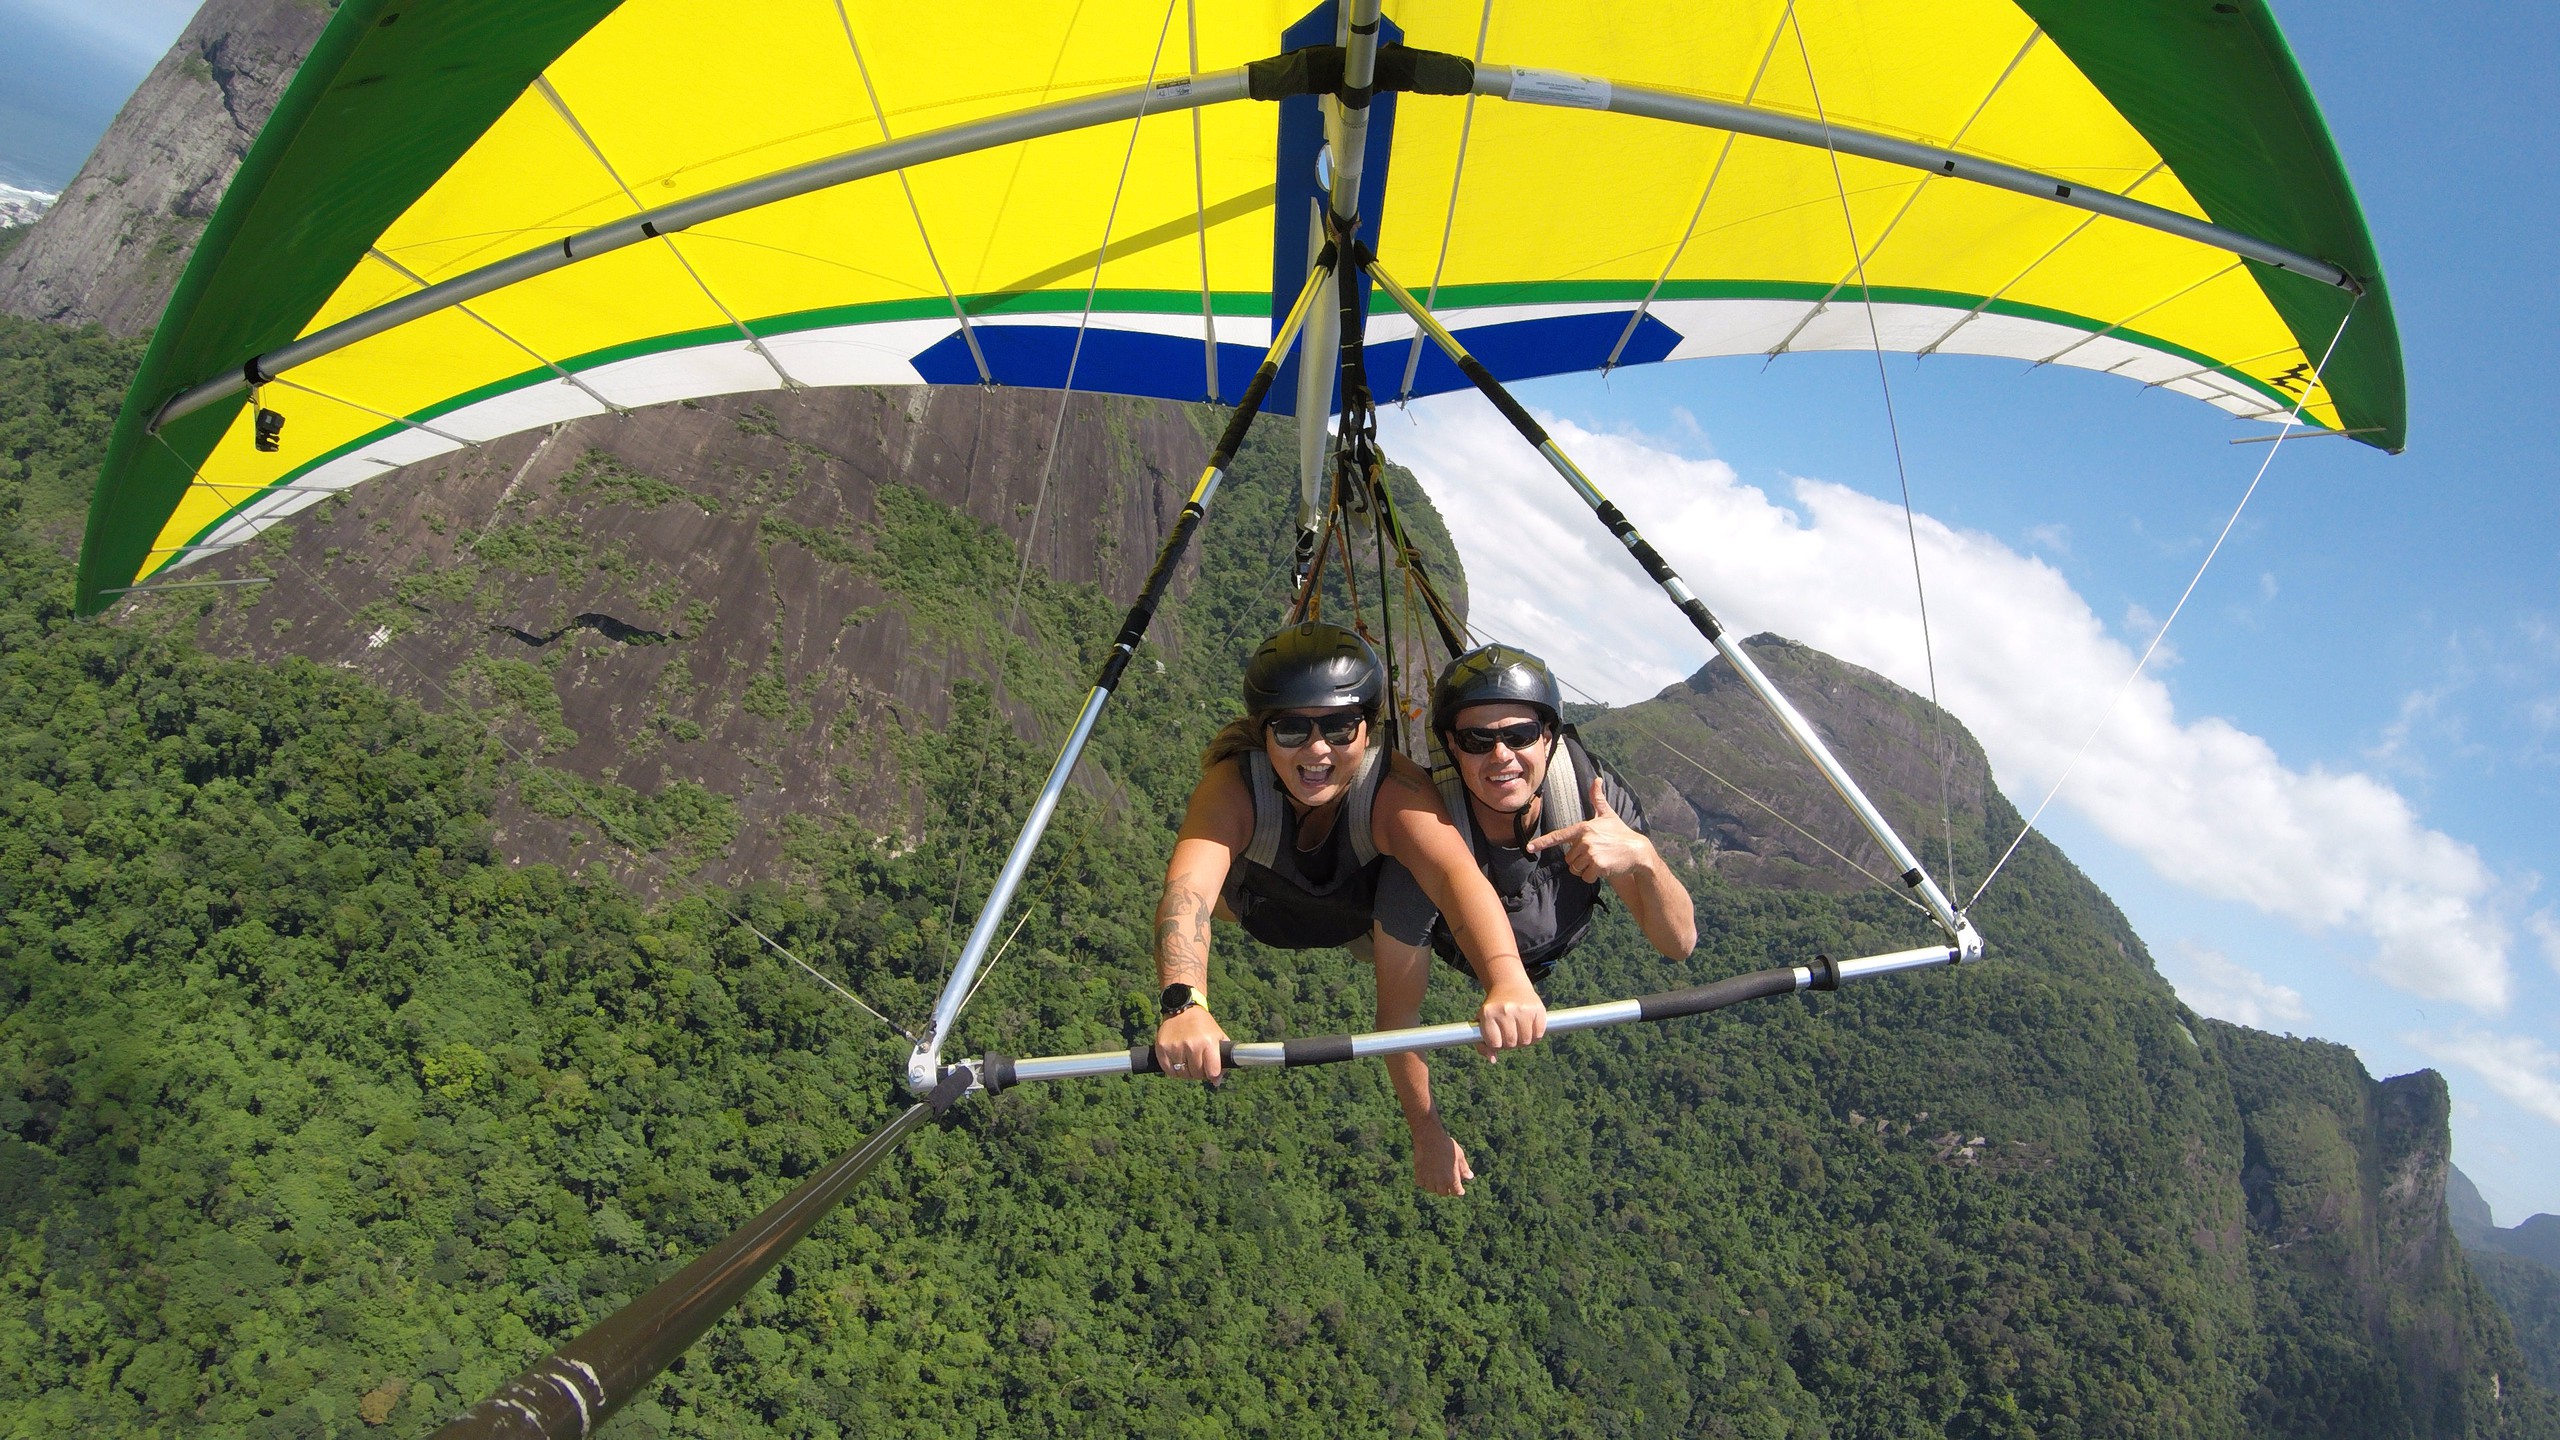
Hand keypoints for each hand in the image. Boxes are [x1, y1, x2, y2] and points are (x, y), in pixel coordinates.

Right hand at [1153, 1004, 1227, 1082]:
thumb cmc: (1203, 1026)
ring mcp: (1175, 1047)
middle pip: (1196, 1074)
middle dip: (1199, 1072)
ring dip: (1186, 1072)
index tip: (1211, 1070)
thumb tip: (1216, 1082)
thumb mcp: (1218, 1037)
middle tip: (1198, 1063)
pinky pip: (1169, 1071)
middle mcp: (1192, 1045)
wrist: (1182, 1008)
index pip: (1212, 1072)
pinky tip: (1178, 1061)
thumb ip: (1222, 1060)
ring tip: (1188, 1061)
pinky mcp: (1162, 1048)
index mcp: (1208, 1042)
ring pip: (1182, 1074)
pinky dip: (1174, 1070)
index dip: (1212, 1074)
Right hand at [1409, 1112, 1474, 1195]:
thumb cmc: (1447, 1146)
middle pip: (1443, 1193)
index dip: (1459, 1191)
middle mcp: (1440, 1182)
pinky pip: (1421, 1183)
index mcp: (1452, 1179)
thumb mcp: (1460, 1156)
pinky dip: (1424, 1181)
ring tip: (1437, 1177)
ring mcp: (1428, 1179)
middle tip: (1447, 1181)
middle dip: (1447, 1189)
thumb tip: (1470, 1177)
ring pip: (1432, 1189)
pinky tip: (1427, 1174)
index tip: (1459, 1189)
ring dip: (1435, 1185)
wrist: (1430, 1137)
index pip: (1456, 1193)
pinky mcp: (1419, 1174)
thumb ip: (1464, 1169)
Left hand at [1476, 979, 1546, 1060]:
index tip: (1497, 1038)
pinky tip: (1529, 1028)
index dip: (1497, 1045)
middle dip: (1510, 1044)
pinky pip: (1539, 1034)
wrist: (1509, 985)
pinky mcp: (1538, 1008)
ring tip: (1519, 1032)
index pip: (1495, 1044)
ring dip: (1523, 1041)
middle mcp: (1505, 1010)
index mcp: (1488, 1013)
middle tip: (1509, 1035)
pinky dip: (1535, 1036)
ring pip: (1526, 1041)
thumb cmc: (1494, 1009)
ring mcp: (1523, 1009)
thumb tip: (1492, 1060)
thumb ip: (1483, 1044)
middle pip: (1511, 1043)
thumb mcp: (1483, 1023)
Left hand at [1525, 779, 1653, 882]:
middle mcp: (1585, 839)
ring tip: (1599, 861)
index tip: (1530, 848)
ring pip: (1575, 869)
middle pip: (1569, 859)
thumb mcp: (1608, 815)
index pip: (1559, 836)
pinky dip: (1592, 876)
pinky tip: (1604, 869)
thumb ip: (1597, 799)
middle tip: (1594, 855)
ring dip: (1585, 869)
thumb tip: (1596, 779)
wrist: (1638, 851)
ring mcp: (1591, 852)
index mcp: (1583, 827)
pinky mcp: (1598, 865)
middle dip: (1579, 860)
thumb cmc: (1620, 833)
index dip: (1543, 842)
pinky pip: (1585, 877)